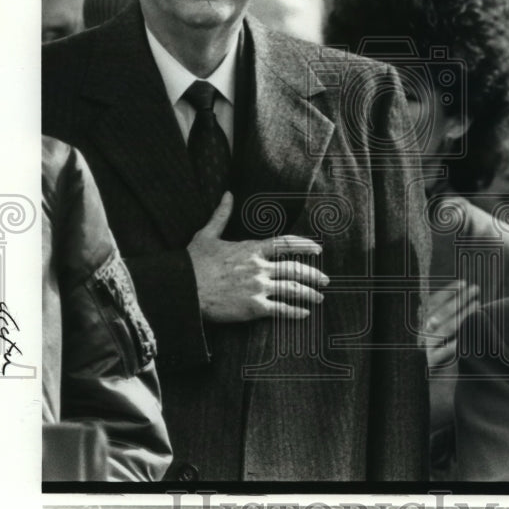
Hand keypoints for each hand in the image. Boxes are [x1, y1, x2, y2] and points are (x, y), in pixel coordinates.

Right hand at [187, 192, 326, 321]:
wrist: (183, 289)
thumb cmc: (193, 263)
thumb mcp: (207, 234)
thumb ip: (221, 215)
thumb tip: (228, 194)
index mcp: (251, 249)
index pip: (285, 244)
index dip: (305, 246)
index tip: (319, 249)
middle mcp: (259, 267)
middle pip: (295, 268)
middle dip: (314, 274)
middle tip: (326, 280)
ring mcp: (258, 287)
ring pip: (292, 289)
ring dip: (309, 294)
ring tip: (320, 298)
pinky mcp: (253, 307)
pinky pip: (281, 309)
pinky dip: (295, 312)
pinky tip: (304, 313)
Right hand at [423, 281, 479, 368]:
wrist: (432, 382)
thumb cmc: (444, 353)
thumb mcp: (445, 334)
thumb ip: (450, 318)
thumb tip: (467, 295)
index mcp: (426, 323)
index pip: (434, 302)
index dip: (448, 292)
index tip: (463, 283)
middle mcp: (425, 332)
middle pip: (443, 312)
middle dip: (460, 299)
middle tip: (476, 288)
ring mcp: (427, 347)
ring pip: (445, 329)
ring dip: (462, 315)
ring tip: (477, 305)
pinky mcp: (431, 363)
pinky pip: (440, 353)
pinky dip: (450, 347)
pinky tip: (461, 341)